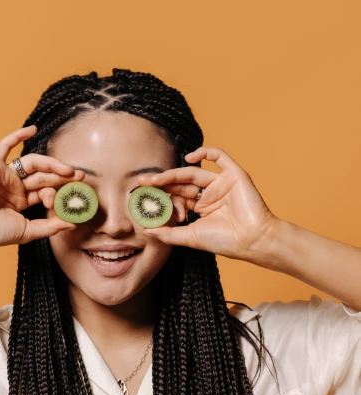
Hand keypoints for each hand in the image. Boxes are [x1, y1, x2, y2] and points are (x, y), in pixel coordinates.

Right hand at [0, 126, 84, 250]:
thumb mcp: (27, 231)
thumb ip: (50, 226)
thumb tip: (72, 223)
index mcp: (20, 201)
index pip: (44, 191)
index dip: (58, 194)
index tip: (72, 200)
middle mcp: (14, 186)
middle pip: (43, 176)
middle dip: (62, 175)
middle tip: (81, 176)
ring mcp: (5, 174)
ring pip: (32, 163)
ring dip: (51, 163)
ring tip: (67, 169)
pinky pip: (5, 146)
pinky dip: (18, 136)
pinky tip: (33, 129)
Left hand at [138, 147, 278, 260]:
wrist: (253, 240)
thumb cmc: (226, 241)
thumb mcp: (191, 237)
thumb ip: (169, 233)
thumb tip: (146, 230)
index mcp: (202, 207)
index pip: (177, 197)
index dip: (161, 196)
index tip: (143, 198)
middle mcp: (210, 193)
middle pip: (182, 183)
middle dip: (161, 182)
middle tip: (141, 182)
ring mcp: (222, 183)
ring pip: (193, 172)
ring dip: (173, 173)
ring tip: (154, 178)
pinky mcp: (234, 174)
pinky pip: (220, 156)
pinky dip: (205, 153)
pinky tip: (189, 158)